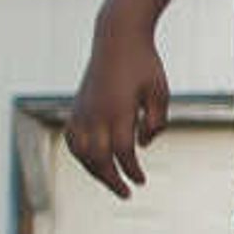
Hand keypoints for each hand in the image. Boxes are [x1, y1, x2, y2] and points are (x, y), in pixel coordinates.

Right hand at [66, 30, 169, 198]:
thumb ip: (156, 122)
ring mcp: (82, 110)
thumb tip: (142, 145)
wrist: (117, 39)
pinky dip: (81, 155)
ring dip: (95, 171)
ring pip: (81, 152)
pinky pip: (72, 139)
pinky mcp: (76, 107)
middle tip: (126, 194)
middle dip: (112, 179)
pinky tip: (93, 162)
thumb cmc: (145, 65)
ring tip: (111, 182)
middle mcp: (95, 114)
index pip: (122, 152)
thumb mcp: (160, 92)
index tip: (141, 181)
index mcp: (118, 111)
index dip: (132, 170)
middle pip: (99, 158)